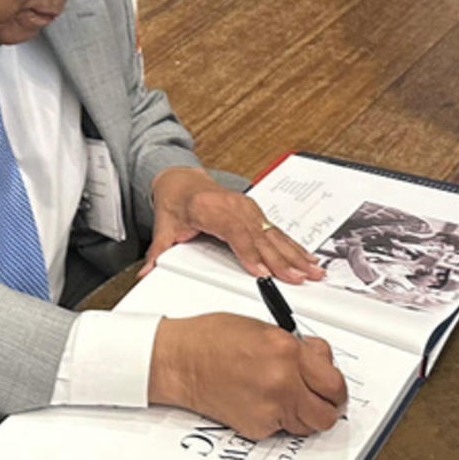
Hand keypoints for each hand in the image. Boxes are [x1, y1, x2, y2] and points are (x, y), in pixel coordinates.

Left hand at [143, 166, 323, 283]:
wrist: (181, 181)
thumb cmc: (175, 202)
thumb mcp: (164, 227)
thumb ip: (158, 251)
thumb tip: (147, 272)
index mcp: (211, 208)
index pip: (235, 233)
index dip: (250, 253)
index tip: (263, 272)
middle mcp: (234, 206)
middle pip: (261, 236)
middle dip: (282, 259)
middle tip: (298, 278)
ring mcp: (248, 208)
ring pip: (274, 234)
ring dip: (295, 254)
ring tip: (312, 270)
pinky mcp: (256, 212)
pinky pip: (277, 230)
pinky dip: (294, 245)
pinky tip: (307, 257)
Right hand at [148, 313, 347, 438]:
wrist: (179, 360)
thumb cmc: (213, 339)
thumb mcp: (266, 329)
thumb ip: (298, 348)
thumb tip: (320, 363)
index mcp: (287, 351)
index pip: (334, 382)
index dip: (336, 386)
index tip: (332, 386)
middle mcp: (282, 382)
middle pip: (328, 412)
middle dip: (328, 405)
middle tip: (321, 398)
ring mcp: (270, 409)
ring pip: (308, 426)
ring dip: (305, 414)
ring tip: (288, 397)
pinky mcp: (256, 427)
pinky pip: (282, 429)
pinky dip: (279, 419)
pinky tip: (263, 400)